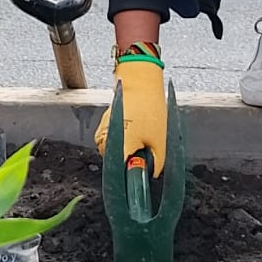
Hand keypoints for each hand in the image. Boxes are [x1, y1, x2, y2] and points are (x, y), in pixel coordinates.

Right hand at [94, 46, 167, 178]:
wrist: (140, 84)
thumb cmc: (150, 109)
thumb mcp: (160, 141)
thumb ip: (156, 164)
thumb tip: (152, 176)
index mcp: (120, 146)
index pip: (122, 175)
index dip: (133, 177)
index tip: (142, 176)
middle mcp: (105, 141)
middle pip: (116, 165)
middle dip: (130, 162)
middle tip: (145, 149)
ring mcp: (101, 133)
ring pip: (113, 153)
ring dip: (126, 150)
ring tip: (141, 135)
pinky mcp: (102, 126)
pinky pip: (111, 142)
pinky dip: (122, 140)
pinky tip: (134, 129)